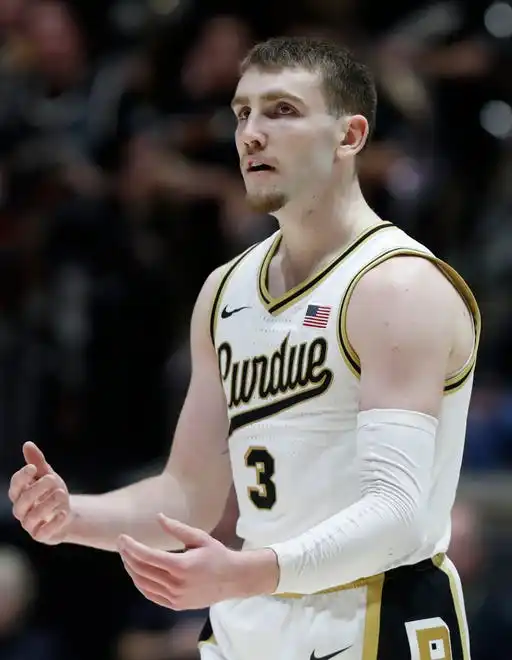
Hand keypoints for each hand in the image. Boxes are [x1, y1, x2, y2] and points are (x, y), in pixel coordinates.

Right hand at [8, 442, 70, 544]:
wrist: (66, 514)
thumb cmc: (52, 492)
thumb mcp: (48, 475)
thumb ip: (37, 462)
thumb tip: (27, 444)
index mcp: (20, 493)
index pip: (15, 485)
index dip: (22, 477)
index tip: (33, 467)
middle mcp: (21, 509)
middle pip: (22, 501)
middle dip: (37, 489)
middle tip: (52, 478)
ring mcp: (30, 524)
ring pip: (32, 517)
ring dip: (47, 504)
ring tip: (62, 493)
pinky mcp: (41, 535)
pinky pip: (42, 532)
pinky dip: (53, 523)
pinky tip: (63, 513)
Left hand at [118, 514, 278, 609]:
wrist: (233, 579)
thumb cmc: (217, 554)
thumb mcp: (199, 537)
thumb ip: (177, 528)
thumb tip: (158, 517)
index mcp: (181, 566)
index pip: (147, 556)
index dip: (132, 546)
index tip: (122, 537)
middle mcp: (176, 584)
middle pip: (141, 570)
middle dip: (127, 556)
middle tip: (121, 543)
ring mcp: (175, 597)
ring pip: (143, 584)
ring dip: (131, 569)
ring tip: (126, 555)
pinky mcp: (175, 605)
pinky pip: (151, 595)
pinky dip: (140, 583)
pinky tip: (136, 572)